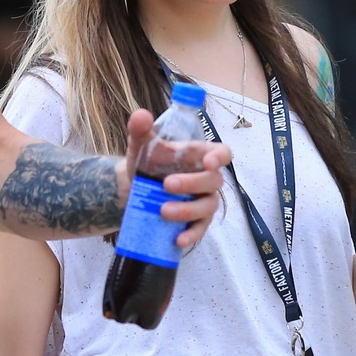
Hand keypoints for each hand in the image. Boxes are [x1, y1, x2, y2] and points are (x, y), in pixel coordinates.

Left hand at [122, 110, 232, 248]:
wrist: (133, 187)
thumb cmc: (147, 162)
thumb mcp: (141, 144)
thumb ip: (140, 129)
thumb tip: (140, 115)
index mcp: (199, 156)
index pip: (222, 153)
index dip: (220, 157)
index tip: (208, 162)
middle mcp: (206, 178)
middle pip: (213, 181)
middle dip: (192, 184)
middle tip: (166, 185)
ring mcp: (203, 201)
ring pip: (207, 207)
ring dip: (188, 210)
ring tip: (163, 211)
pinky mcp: (196, 221)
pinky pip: (200, 230)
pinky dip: (191, 235)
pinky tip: (177, 240)